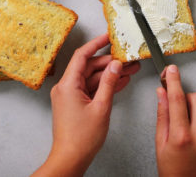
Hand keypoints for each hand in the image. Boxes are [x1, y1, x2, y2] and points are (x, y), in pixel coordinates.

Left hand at [33, 34, 139, 176]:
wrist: (70, 159)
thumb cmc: (81, 139)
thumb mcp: (101, 107)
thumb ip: (110, 83)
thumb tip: (116, 65)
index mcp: (68, 85)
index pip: (82, 56)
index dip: (96, 44)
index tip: (108, 37)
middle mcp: (66, 87)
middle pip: (89, 67)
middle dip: (110, 63)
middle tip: (127, 59)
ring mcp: (70, 96)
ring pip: (92, 78)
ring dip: (110, 75)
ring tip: (129, 70)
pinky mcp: (75, 104)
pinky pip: (91, 89)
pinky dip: (105, 86)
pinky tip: (120, 82)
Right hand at [155, 65, 195, 176]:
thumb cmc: (173, 173)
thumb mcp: (160, 145)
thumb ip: (163, 116)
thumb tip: (162, 93)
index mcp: (181, 136)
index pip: (177, 99)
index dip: (174, 81)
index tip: (171, 70)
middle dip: (187, 97)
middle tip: (179, 107)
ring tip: (188, 126)